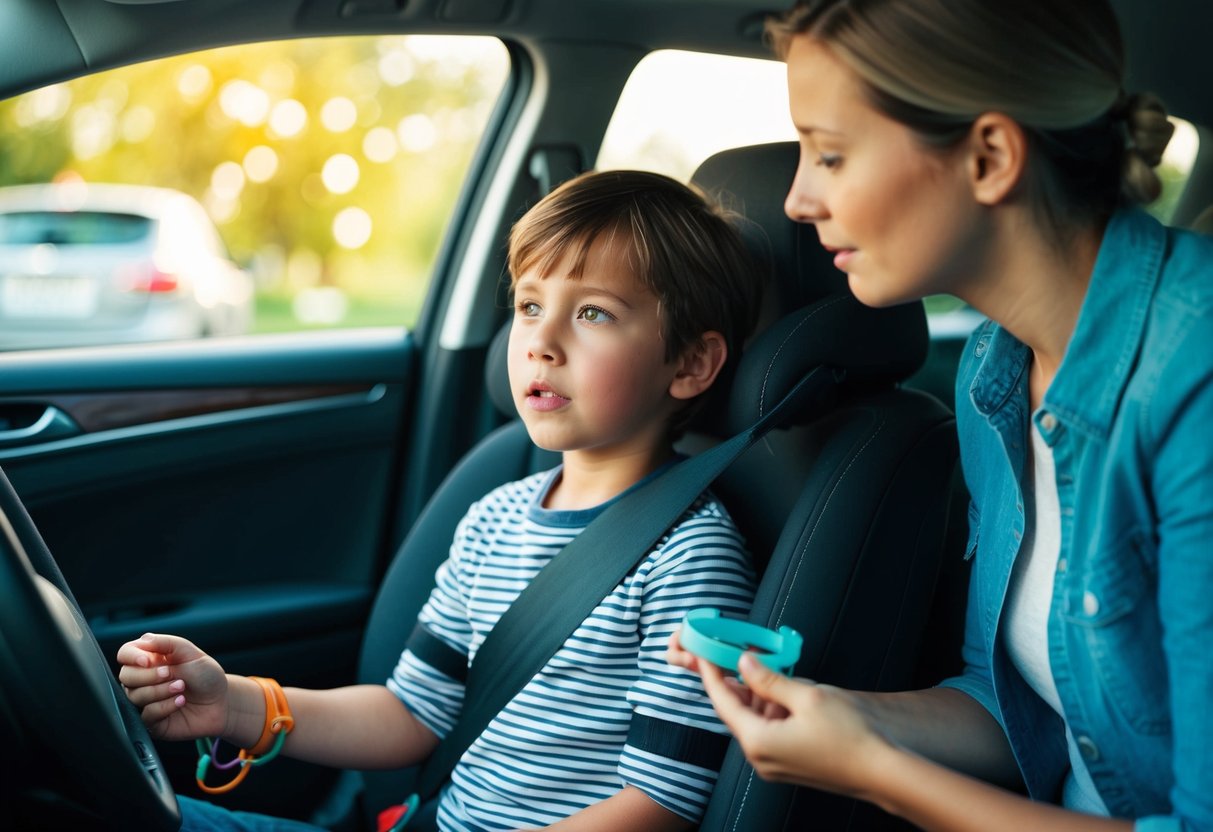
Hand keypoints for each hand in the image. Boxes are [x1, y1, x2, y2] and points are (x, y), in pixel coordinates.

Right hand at [116, 632, 228, 740]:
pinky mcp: (151, 720)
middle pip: (126, 675)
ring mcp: (146, 700)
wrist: (221, 701)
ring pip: (135, 696)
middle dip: (148, 675)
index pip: (125, 654)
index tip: (147, 660)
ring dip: (160, 690)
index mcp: (150, 659)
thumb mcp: (190, 652)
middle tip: (170, 673)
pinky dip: (165, 706)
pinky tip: (180, 701)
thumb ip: (166, 643)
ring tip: (181, 687)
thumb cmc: (205, 675)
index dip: (131, 656)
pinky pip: (147, 714)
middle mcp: (143, 679)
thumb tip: (143, 640)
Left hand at [669, 630, 887, 794]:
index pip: (724, 702)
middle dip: (740, 681)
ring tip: (770, 666)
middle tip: (740, 652)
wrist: (883, 770)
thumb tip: (744, 663)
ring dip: (761, 694)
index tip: (704, 654)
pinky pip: (772, 731)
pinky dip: (774, 710)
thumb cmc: (850, 735)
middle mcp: (761, 758)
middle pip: (739, 712)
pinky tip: (787, 690)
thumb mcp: (807, 697)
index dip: (712, 674)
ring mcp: (775, 764)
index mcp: (758, 741)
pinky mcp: (790, 764)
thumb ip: (769, 679)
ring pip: (757, 720)